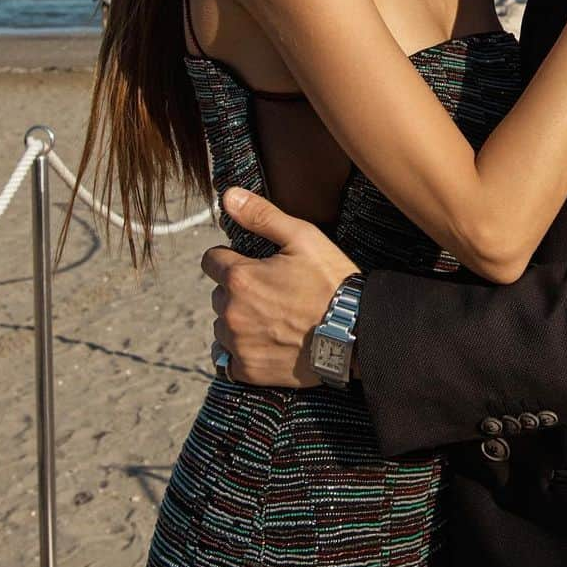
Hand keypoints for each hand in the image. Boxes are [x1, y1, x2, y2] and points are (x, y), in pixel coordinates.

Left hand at [201, 188, 359, 386]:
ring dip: (239, 320)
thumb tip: (227, 196)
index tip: (256, 263)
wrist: (355, 332)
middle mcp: (231, 312)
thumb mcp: (303, 237)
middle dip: (238, 289)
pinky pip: (228, 358)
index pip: (211, 260)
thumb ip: (261, 215)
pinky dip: (242, 349)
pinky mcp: (248, 370)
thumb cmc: (331, 281)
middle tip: (274, 291)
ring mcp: (238, 344)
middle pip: (218, 294)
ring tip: (275, 318)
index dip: (232, 258)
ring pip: (222, 326)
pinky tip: (268, 342)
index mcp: (239, 277)